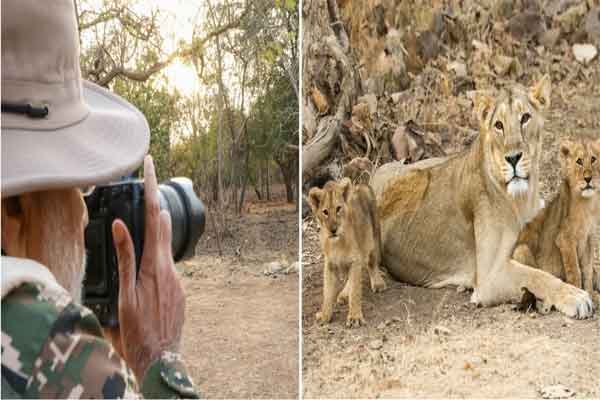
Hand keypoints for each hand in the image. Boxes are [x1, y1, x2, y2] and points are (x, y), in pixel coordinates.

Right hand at [111, 155, 185, 380]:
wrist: (162, 359)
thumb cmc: (137, 331)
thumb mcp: (125, 295)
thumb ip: (125, 258)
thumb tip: (121, 225)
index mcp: (156, 265)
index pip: (153, 218)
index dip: (151, 189)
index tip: (150, 164)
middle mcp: (172, 268)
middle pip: (163, 226)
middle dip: (154, 202)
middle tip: (148, 178)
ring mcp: (178, 279)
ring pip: (165, 246)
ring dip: (155, 229)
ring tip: (146, 212)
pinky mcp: (180, 290)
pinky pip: (168, 265)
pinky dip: (158, 255)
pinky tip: (149, 260)